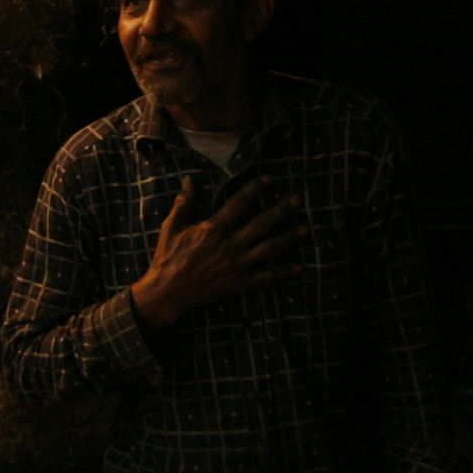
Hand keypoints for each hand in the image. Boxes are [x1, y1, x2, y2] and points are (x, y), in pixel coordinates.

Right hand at [130, 175, 302, 331]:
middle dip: (281, 210)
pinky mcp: (240, 283)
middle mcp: (230, 244)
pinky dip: (283, 272)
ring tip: (305, 229)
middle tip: (297, 200)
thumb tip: (189, 180)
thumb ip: (183, 203)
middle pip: (262, 223)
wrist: (168, 292)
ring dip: (289, 238)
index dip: (256, 189)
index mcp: (213, 228)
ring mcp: (237, 264)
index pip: (240, 203)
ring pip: (269, 248)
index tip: (269, 180)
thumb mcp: (171, 228)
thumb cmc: (167, 258)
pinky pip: (266, 277)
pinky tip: (299, 267)